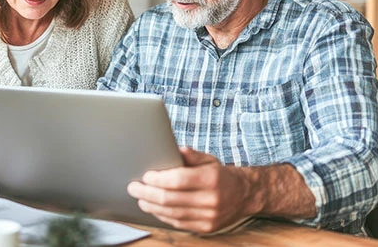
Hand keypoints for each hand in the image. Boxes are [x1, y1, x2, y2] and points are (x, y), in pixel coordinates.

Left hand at [127, 146, 254, 232]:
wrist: (244, 195)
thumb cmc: (220, 175)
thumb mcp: (208, 159)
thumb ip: (190, 155)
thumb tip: (172, 148)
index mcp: (211, 179)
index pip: (177, 180)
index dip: (157, 179)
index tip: (145, 176)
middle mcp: (211, 199)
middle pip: (170, 199)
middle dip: (146, 193)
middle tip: (133, 187)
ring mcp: (209, 216)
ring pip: (171, 213)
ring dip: (151, 206)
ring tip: (140, 198)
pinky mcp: (206, 228)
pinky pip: (178, 223)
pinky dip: (162, 215)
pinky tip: (154, 208)